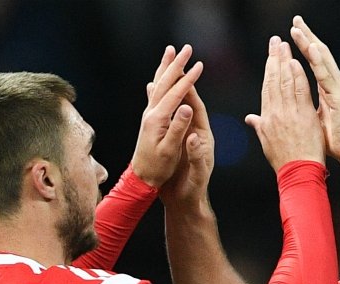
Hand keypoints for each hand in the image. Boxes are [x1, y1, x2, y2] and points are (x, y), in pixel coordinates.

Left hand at [131, 45, 203, 187]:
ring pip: (158, 85)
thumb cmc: (158, 169)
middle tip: (185, 48)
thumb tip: (187, 107)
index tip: (199, 65)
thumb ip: (179, 127)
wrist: (140, 179)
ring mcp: (148, 116)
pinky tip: (156, 79)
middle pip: (164, 83)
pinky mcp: (148, 121)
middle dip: (176, 65)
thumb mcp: (170, 150)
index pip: (176, 94)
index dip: (189, 79)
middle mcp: (151, 114)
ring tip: (170, 52)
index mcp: (158, 120)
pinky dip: (158, 82)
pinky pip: (154, 95)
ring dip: (165, 67)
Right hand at [159, 83, 214, 213]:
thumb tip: (193, 138)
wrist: (185, 203)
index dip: (191, 93)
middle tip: (174, 63)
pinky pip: (169, 118)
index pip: (197, 110)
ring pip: (179, 109)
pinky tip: (152, 95)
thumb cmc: (193, 191)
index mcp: (203, 138)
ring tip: (162, 72)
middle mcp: (195, 133)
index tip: (183, 75)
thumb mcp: (197, 175)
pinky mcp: (176, 141)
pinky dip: (162, 105)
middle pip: (189, 104)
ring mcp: (185, 136)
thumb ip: (197, 156)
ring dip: (171, 91)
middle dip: (182, 84)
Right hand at [245, 36, 324, 171]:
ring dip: (285, 61)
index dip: (268, 70)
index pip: (266, 89)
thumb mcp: (267, 143)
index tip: (270, 56)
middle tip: (275, 41)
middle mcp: (275, 114)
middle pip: (273, 81)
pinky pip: (299, 92)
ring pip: (285, 82)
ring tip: (285, 45)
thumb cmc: (285, 160)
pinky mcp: (303, 116)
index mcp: (266, 119)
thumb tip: (250, 118)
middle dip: (274, 59)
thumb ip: (259, 126)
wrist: (298, 173)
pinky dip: (297, 76)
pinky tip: (296, 63)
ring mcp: (289, 114)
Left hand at [290, 15, 339, 166]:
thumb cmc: (332, 140)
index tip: (290, 35)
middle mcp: (333, 85)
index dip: (302, 48)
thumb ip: (298, 110)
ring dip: (311, 43)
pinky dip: (320, 61)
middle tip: (295, 21)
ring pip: (324, 61)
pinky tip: (313, 48)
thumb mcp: (310, 121)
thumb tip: (286, 106)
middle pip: (319, 56)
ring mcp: (338, 89)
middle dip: (307, 37)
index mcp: (325, 89)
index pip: (311, 64)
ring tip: (299, 29)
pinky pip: (328, 76)